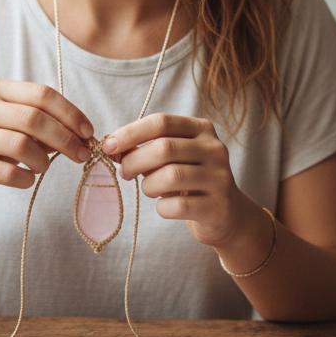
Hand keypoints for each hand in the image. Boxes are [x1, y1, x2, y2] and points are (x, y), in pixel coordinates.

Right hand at [0, 79, 92, 207]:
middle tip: (81, 155)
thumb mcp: (13, 126)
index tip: (88, 132)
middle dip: (65, 139)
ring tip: (44, 168)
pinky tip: (27, 180)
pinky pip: (7, 173)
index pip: (42, 94)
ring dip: (43, 161)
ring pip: (21, 145)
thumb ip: (42, 124)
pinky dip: (26, 179)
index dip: (70, 113)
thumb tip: (82, 135)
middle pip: (33, 118)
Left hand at [102, 113, 247, 247]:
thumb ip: (146, 148)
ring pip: (171, 176)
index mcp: (202, 129)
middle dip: (134, 160)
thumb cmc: (190, 181)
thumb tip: (112, 146)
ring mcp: (219, 178)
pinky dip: (162, 207)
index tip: (109, 146)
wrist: (226, 214)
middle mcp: (215, 149)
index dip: (131, 132)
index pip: (161, 122)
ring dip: (148, 185)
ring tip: (148, 189)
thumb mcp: (173, 158)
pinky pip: (178, 206)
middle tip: (124, 172)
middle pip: (164, 148)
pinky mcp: (218, 207)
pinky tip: (165, 206)